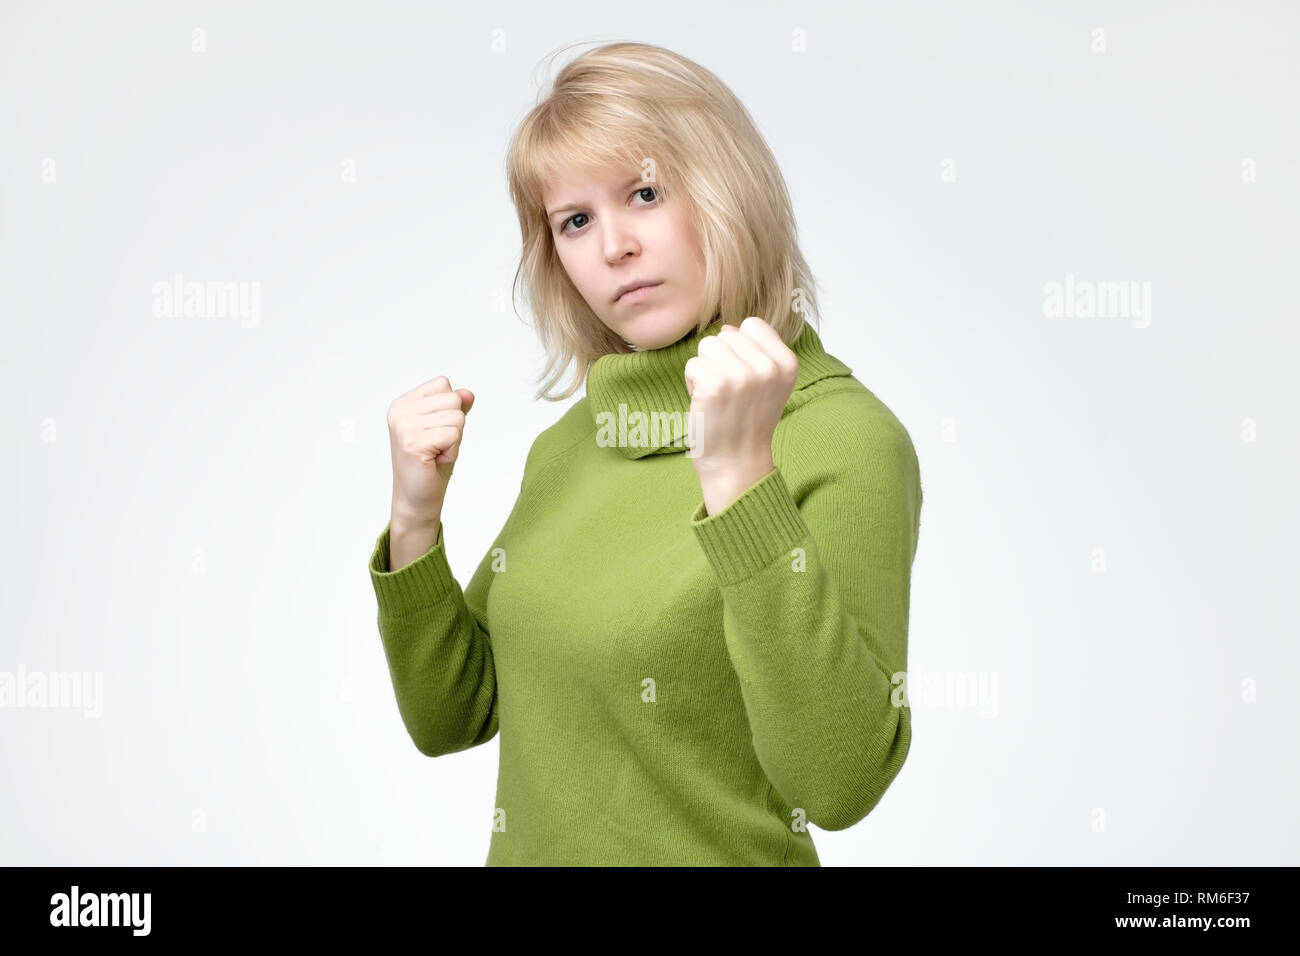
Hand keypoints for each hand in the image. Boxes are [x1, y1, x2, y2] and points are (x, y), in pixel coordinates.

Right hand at [387, 376, 474, 525]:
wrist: (417, 500)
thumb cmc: (431, 465)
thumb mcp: (446, 429)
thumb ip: (455, 408)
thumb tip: (468, 393)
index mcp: (403, 403)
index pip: (443, 384)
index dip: (450, 410)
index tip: (435, 433)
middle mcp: (399, 411)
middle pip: (453, 399)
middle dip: (454, 426)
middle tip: (437, 447)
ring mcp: (404, 426)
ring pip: (457, 417)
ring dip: (454, 441)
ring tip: (435, 454)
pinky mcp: (413, 443)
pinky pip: (453, 434)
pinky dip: (452, 451)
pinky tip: (435, 461)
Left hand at [683, 317, 798, 512]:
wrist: (737, 463)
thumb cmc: (747, 423)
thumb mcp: (769, 384)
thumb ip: (757, 352)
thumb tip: (727, 328)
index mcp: (787, 364)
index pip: (752, 325)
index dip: (740, 348)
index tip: (743, 377)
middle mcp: (768, 368)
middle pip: (725, 335)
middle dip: (720, 360)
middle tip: (728, 393)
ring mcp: (742, 376)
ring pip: (707, 347)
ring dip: (705, 370)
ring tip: (717, 396)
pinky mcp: (715, 385)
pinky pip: (692, 365)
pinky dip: (692, 384)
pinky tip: (706, 404)